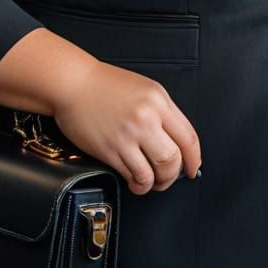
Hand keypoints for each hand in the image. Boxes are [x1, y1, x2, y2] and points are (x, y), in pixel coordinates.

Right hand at [52, 61, 201, 196]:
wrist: (73, 83)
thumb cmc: (105, 85)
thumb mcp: (144, 89)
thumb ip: (162, 112)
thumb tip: (177, 142)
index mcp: (158, 100)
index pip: (189, 137)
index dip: (194, 159)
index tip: (193, 168)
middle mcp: (146, 117)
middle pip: (174, 159)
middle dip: (174, 175)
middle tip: (169, 177)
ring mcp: (128, 135)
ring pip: (155, 172)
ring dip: (157, 184)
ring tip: (151, 181)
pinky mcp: (110, 149)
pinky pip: (133, 175)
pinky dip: (139, 184)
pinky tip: (135, 181)